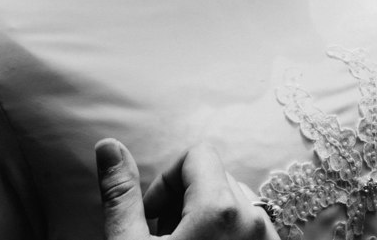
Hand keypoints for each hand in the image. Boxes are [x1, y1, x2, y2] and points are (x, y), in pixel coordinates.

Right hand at [97, 138, 278, 239]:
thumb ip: (121, 194)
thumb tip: (108, 146)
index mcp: (221, 209)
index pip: (196, 154)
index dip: (166, 181)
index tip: (150, 216)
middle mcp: (255, 217)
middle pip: (215, 177)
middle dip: (183, 200)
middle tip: (161, 237)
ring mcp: (268, 236)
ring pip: (234, 201)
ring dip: (204, 217)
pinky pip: (252, 222)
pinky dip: (227, 232)